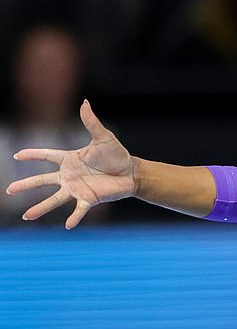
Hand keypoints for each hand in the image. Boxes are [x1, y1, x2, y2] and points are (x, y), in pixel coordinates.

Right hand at [6, 100, 135, 228]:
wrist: (131, 172)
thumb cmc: (117, 155)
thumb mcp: (104, 137)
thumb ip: (91, 122)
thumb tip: (84, 102)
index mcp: (70, 159)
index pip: (47, 156)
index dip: (33, 155)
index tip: (16, 155)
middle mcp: (70, 176)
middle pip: (43, 180)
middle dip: (26, 185)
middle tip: (9, 190)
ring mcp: (78, 188)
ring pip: (55, 199)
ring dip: (41, 208)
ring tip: (28, 216)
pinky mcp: (89, 198)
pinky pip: (79, 209)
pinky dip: (74, 217)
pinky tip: (68, 226)